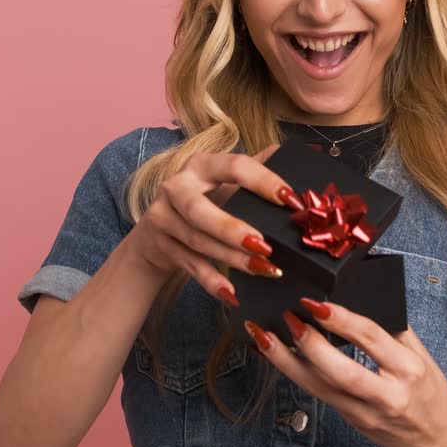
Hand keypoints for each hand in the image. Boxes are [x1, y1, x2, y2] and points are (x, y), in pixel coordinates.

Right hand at [127, 143, 306, 306]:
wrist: (154, 234)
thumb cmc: (200, 203)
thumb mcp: (222, 183)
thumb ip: (251, 168)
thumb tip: (284, 152)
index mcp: (201, 165)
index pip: (234, 166)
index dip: (263, 181)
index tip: (292, 201)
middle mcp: (176, 186)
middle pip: (199, 209)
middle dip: (233, 229)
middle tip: (266, 246)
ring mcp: (163, 217)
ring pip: (198, 240)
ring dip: (232, 258)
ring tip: (264, 269)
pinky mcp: (160, 245)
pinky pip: (189, 265)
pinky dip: (211, 280)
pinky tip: (232, 294)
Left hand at [243, 299, 446, 446]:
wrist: (436, 442)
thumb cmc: (430, 394)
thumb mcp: (423, 356)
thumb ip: (395, 328)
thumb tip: (360, 297)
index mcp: (409, 369)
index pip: (371, 338)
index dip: (341, 319)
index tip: (316, 302)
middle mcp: (387, 395)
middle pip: (342, 371)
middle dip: (310, 345)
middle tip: (288, 318)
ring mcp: (365, 413)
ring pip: (319, 387)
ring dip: (287, 361)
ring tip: (263, 335)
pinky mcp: (350, 420)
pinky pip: (317, 393)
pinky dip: (294, 373)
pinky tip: (276, 355)